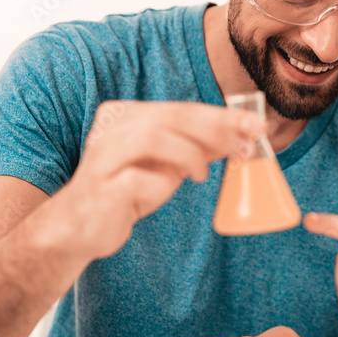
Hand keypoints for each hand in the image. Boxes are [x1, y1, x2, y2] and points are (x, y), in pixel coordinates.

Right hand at [48, 100, 261, 261]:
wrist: (81, 227)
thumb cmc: (127, 190)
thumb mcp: (168, 165)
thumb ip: (199, 148)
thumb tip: (245, 135)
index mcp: (128, 114)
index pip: (181, 109)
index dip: (221, 117)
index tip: (256, 126)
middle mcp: (112, 127)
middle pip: (170, 116)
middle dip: (214, 128)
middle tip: (245, 144)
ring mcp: (102, 155)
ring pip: (151, 137)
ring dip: (188, 153)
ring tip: (202, 175)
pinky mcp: (98, 187)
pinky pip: (135, 180)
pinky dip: (159, 185)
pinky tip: (165, 192)